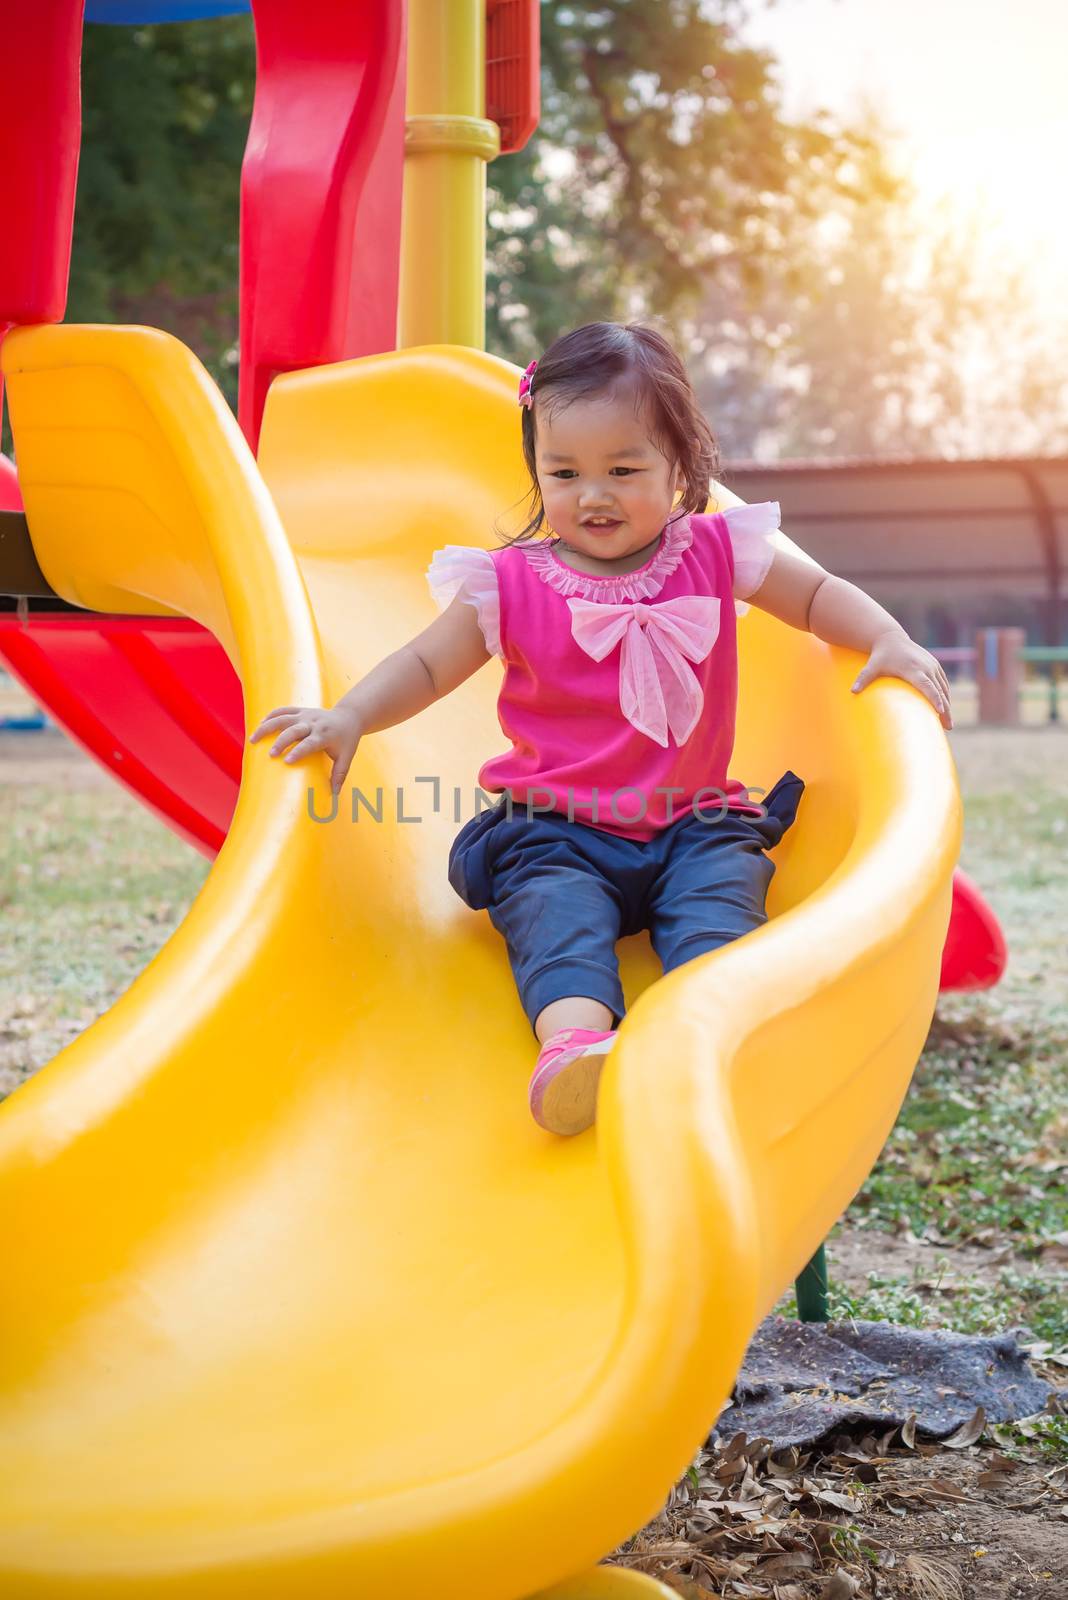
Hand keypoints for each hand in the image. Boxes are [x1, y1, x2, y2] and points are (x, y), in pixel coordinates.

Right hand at [248, 704, 362, 794]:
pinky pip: (282, 710)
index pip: (309, 743)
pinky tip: (258, 727)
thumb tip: (334, 796)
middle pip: (293, 730)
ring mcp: (305, 715)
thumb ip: (339, 775)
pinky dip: (269, 717)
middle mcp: (314, 723)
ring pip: (283, 718)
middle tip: (270, 755)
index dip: (298, 751)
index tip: (286, 761)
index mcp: (325, 735)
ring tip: (253, 739)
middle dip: (281, 741)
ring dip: (267, 727)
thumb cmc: (347, 740)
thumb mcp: (346, 758)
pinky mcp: (300, 710)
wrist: (349, 717)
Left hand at [852, 630, 953, 729]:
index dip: (935, 698)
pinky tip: (945, 708)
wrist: (891, 639)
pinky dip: (945, 695)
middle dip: (945, 709)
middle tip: (948, 727)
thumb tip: (852, 691)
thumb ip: (863, 678)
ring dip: (947, 705)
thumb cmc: (880, 656)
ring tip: (947, 723)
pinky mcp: (935, 665)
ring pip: (944, 688)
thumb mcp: (871, 667)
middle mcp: (926, 666)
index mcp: (913, 669)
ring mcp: (932, 665)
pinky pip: (943, 683)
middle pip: (939, 691)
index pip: (927, 685)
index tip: (941, 711)